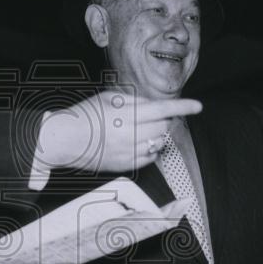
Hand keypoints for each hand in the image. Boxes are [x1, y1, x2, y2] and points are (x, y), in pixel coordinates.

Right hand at [37, 92, 201, 173]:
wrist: (64, 140)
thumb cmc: (84, 115)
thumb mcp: (108, 98)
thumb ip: (134, 100)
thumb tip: (153, 105)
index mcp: (125, 114)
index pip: (162, 109)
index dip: (183, 107)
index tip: (198, 106)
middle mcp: (129, 134)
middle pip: (163, 127)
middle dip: (164, 120)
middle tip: (154, 117)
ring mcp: (127, 152)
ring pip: (158, 143)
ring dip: (156, 135)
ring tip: (140, 130)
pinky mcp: (125, 165)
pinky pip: (149, 158)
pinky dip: (149, 149)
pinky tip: (138, 143)